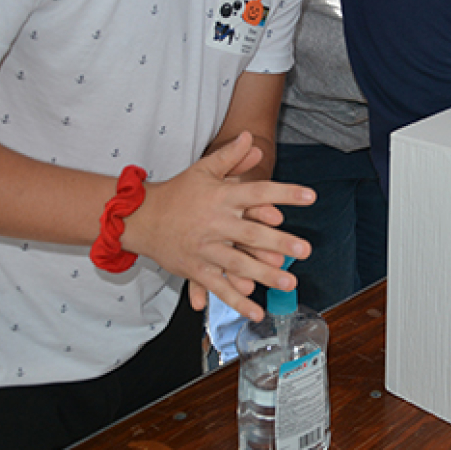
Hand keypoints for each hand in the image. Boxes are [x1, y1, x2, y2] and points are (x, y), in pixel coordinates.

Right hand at [120, 132, 314, 320]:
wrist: (140, 216)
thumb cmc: (178, 191)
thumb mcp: (203, 169)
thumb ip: (231, 156)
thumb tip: (251, 138)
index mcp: (221, 197)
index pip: (258, 192)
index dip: (285, 193)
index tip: (310, 196)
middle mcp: (215, 223)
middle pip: (251, 233)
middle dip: (278, 242)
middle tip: (304, 250)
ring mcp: (204, 248)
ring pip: (238, 264)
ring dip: (264, 275)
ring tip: (289, 282)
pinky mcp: (195, 268)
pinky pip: (218, 287)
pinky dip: (236, 301)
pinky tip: (257, 312)